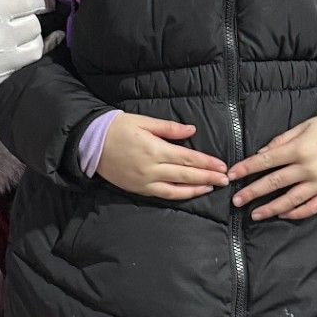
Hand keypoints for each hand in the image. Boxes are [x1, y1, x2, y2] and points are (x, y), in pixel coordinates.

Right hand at [0, 0, 53, 89]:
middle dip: (32, 18)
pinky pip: (30, 63)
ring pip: (35, 45)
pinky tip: (29, 44)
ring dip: (32, 36)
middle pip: (33, 24)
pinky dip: (33, 51)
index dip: (42, 0)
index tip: (44, 1)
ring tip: (18, 32)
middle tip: (23, 17)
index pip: (28, 2)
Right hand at [95, 114, 228, 201]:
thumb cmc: (118, 128)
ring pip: (177, 190)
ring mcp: (145, 182)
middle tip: (225, 179)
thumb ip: (169, 128)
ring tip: (212, 187)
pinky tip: (190, 193)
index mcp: (155, 149)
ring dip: (196, 189)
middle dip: (208, 177)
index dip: (207, 163)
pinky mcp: (138, 189)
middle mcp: (152, 169)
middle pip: (187, 175)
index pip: (188, 158)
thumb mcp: (144, 122)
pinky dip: (179, 195)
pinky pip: (163, 195)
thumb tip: (192, 131)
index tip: (222, 166)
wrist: (90, 144)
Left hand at [227, 114, 316, 220]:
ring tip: (254, 214)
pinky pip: (311, 207)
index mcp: (298, 149)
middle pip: (274, 183)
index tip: (231, 175)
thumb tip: (261, 153)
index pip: (266, 161)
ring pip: (290, 200)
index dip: (246, 169)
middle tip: (236, 201)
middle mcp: (307, 168)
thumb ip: (282, 140)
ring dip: (270, 208)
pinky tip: (283, 215)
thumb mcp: (305, 126)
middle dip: (252, 192)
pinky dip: (296, 213)